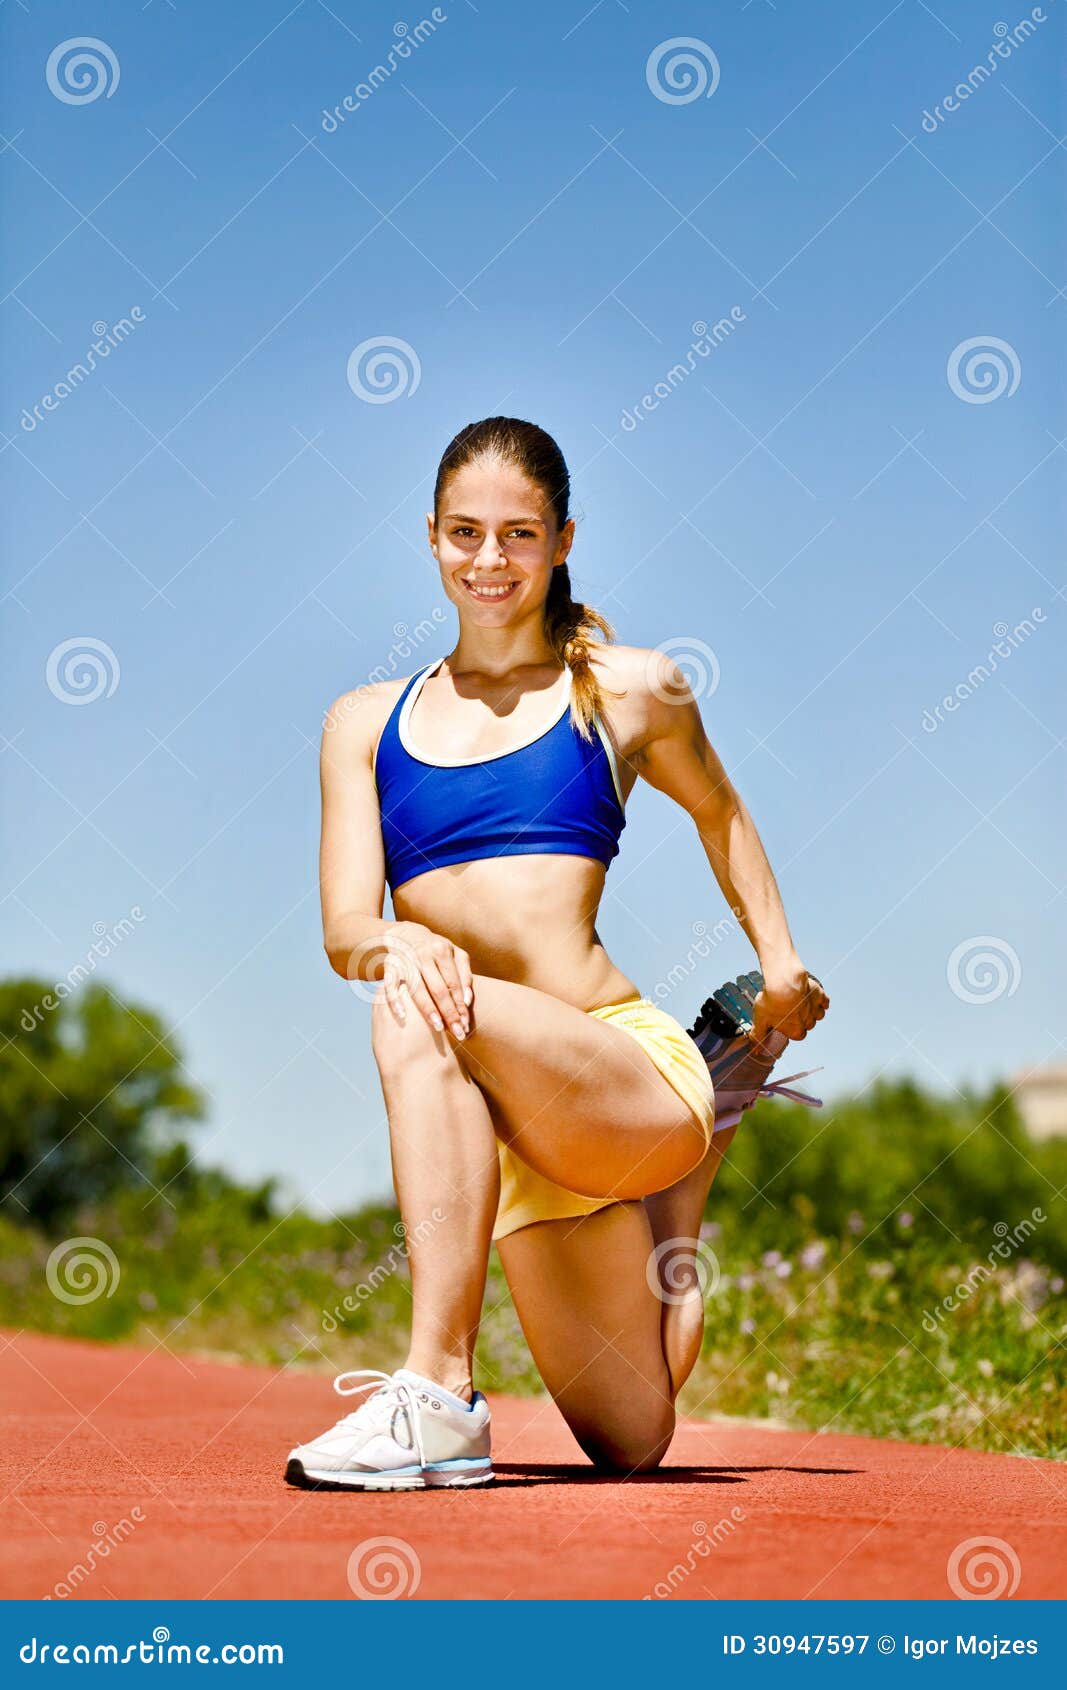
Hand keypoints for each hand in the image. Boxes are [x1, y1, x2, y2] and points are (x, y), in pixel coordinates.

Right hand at [380, 921, 472, 1038]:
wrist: (405, 935)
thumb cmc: (436, 951)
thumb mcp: (455, 955)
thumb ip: (465, 975)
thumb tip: (468, 1001)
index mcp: (442, 951)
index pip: (454, 983)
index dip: (461, 1005)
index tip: (466, 1024)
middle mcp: (423, 954)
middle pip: (439, 989)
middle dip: (449, 1013)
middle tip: (457, 1033)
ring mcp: (405, 960)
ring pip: (418, 989)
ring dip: (429, 1010)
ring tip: (439, 1028)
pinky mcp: (390, 967)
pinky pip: (391, 986)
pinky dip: (395, 1000)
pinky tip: (403, 1016)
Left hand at [750, 964, 827, 1043]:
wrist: (783, 981)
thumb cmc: (772, 1001)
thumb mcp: (760, 1019)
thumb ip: (759, 1035)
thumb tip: (756, 1050)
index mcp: (796, 1031)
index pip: (798, 1036)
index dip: (792, 1029)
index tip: (785, 1022)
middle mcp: (808, 1022)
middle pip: (808, 1025)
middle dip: (801, 1020)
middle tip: (791, 1010)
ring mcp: (815, 1009)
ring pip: (818, 1015)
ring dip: (812, 1012)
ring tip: (802, 1004)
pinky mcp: (819, 995)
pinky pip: (825, 1002)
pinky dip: (822, 1002)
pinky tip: (815, 999)